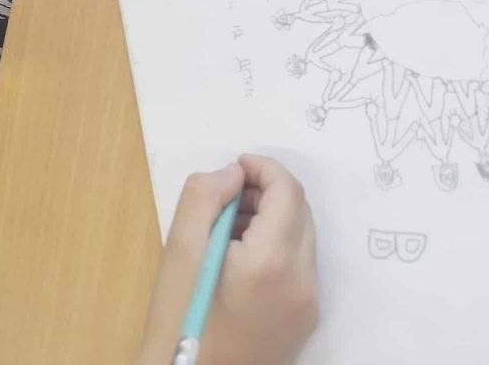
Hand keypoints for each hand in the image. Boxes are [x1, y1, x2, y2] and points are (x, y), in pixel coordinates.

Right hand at [137, 156, 317, 364]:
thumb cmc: (181, 321)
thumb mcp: (180, 251)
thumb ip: (204, 196)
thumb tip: (234, 174)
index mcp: (273, 260)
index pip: (287, 190)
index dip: (263, 168)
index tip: (235, 168)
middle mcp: (302, 280)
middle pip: (300, 210)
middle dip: (268, 192)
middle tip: (229, 199)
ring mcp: (308, 304)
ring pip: (303, 236)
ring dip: (275, 218)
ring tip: (230, 229)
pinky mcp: (305, 321)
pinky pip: (301, 265)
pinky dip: (279, 247)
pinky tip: (242, 259)